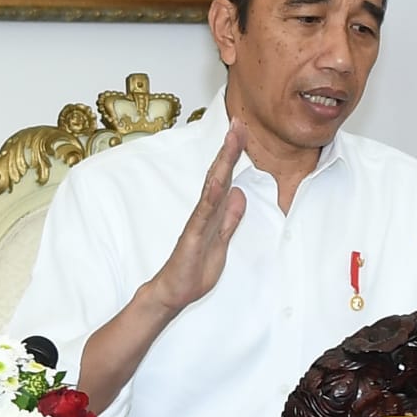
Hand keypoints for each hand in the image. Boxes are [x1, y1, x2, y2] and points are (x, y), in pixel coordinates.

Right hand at [148, 117, 247, 313]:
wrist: (174, 293)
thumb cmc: (194, 269)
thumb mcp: (222, 240)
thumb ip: (230, 218)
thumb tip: (239, 195)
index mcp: (212, 212)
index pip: (225, 177)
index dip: (234, 154)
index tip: (242, 131)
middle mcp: (204, 211)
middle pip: (219, 173)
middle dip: (230, 148)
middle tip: (238, 123)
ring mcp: (198, 221)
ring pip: (212, 186)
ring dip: (223, 162)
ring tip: (232, 139)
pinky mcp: (193, 235)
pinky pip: (203, 212)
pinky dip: (212, 194)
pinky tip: (220, 179)